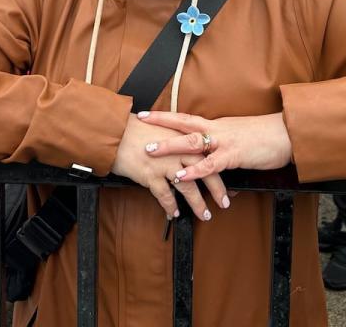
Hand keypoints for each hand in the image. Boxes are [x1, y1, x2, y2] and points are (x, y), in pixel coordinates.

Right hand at [111, 115, 228, 221]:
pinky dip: (170, 206)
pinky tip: (174, 213)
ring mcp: (165, 163)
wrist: (116, 132)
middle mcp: (178, 150)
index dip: (221, 168)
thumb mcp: (164, 130)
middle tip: (225, 202)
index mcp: (183, 137)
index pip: (209, 153)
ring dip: (198, 203)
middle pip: (205, 171)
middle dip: (217, 189)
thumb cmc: (138, 130)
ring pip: (188, 187)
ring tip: (205, 215)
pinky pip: (165, 195)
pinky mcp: (151, 175)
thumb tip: (190, 154)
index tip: (229, 180)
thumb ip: (179, 142)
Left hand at [138, 111, 291, 183]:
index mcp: (217, 125)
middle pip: (183, 123)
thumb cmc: (265, 138)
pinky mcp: (234, 155)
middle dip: (160, 123)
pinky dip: (194, 170)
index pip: (186, 118)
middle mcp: (217, 130)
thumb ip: (221, 147)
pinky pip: (210, 164)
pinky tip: (181, 176)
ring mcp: (224, 141)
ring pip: (191, 142)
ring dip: (170, 146)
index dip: (166, 115)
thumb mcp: (239, 138)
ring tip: (150, 152)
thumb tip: (209, 158)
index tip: (146, 112)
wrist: (287, 135)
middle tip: (140, 121)